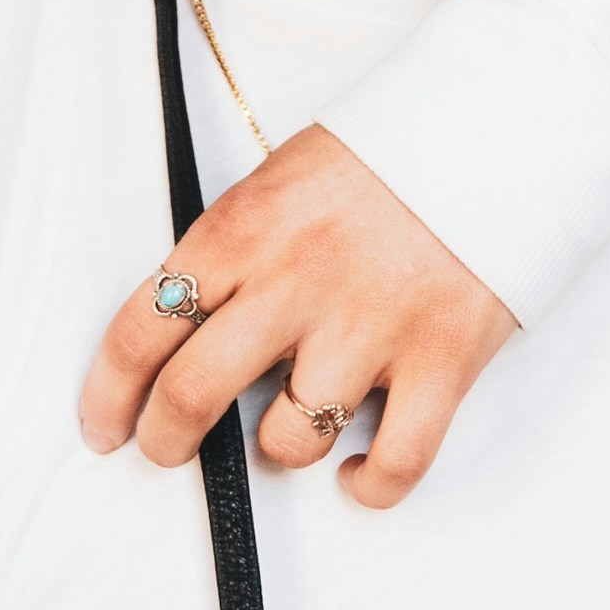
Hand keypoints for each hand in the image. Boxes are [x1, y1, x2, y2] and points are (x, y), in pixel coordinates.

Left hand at [82, 123, 515, 508]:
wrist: (504, 124)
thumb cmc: (388, 155)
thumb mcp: (282, 176)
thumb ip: (232, 250)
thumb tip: (188, 331)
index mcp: (244, 229)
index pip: (142, 329)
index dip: (109, 395)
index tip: (105, 425)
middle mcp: (295, 282)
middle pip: (193, 395)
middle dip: (167, 440)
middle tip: (168, 448)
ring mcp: (370, 326)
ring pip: (290, 439)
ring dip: (284, 446)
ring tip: (300, 420)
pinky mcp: (442, 360)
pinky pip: (394, 463)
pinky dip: (370, 486)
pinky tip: (359, 473)